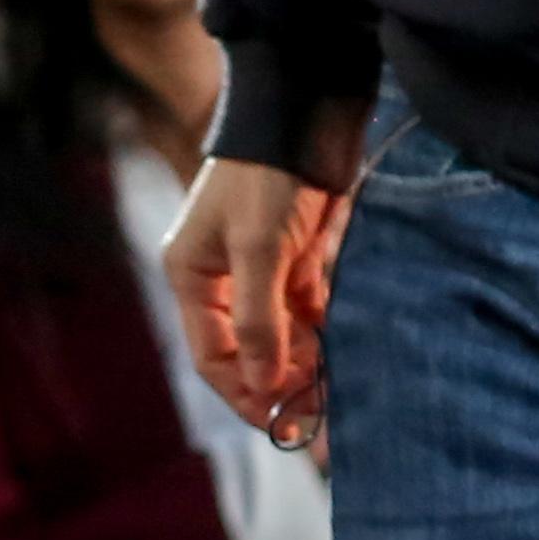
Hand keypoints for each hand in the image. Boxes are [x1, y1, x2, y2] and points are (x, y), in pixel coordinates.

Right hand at [165, 97, 367, 443]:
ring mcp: (263, 270)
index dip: (247, 394)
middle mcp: (223, 279)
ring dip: (306, 371)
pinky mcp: (299, 259)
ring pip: (283, 338)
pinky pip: (308, 314)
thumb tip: (261, 386)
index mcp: (193, 276)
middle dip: (280, 390)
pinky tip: (345, 366)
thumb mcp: (257, 249)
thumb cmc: (269, 176)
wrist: (308, 111)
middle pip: (249, 353)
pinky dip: (323, 340)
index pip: (214, 356)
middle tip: (320, 428)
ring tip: (339, 408)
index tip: (283, 426)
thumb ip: (258, 320)